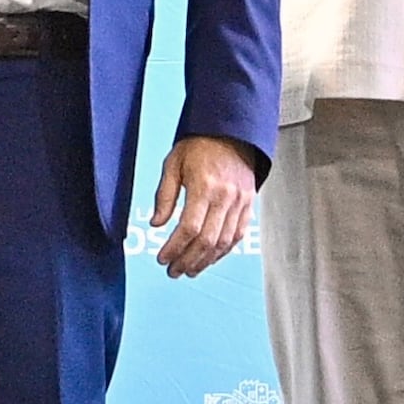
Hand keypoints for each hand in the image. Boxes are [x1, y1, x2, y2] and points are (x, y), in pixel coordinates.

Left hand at [150, 136, 261, 277]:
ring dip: (205, 261)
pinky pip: (237, 235)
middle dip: (187, 260)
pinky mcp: (248, 204)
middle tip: (173, 271)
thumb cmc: (200, 145)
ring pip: (223, 242)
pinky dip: (223, 251)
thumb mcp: (173, 163)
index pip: (189, 228)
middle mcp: (225, 196)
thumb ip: (165, 195)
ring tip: (189, 270)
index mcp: (204, 186)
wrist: (232, 132)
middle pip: (206, 240)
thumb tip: (156, 223)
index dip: (174, 248)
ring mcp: (240, 202)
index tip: (162, 258)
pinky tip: (209, 258)